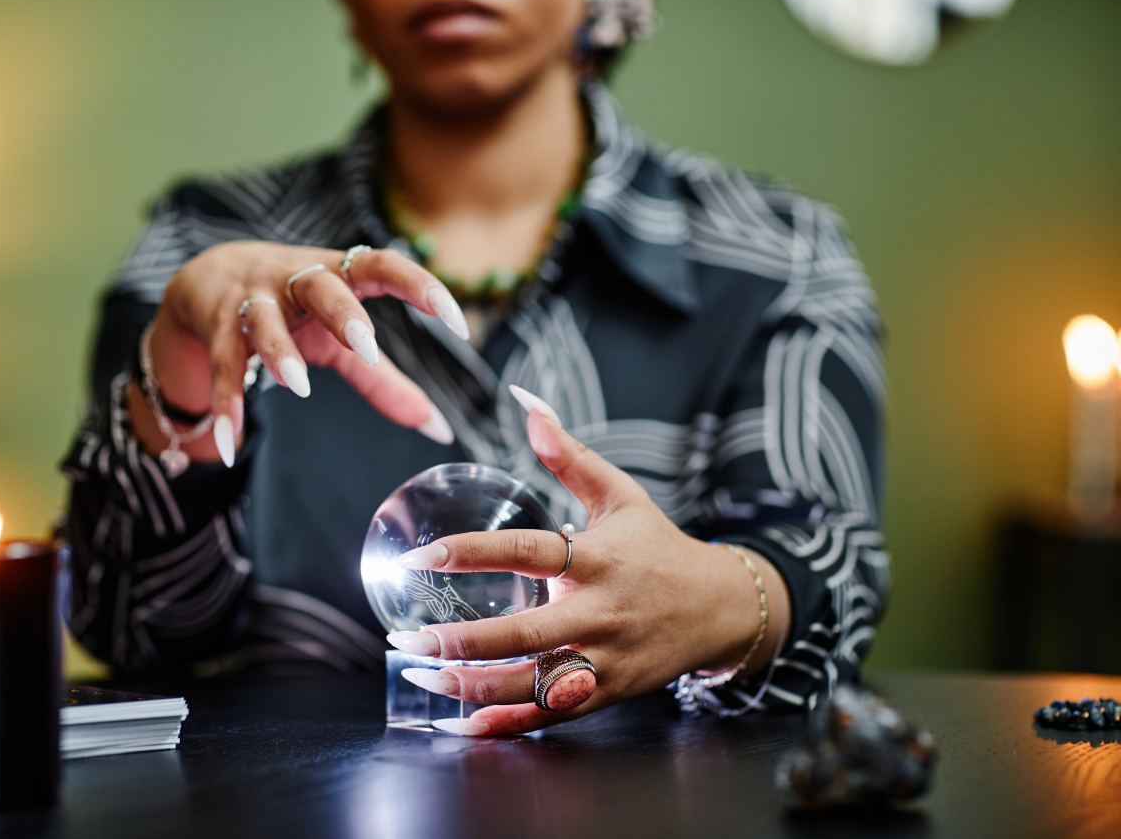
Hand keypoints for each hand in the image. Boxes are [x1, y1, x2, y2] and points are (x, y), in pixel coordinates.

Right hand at [130, 242, 468, 464]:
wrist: (207, 277)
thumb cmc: (293, 309)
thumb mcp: (339, 339)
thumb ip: (384, 380)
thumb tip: (439, 430)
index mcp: (338, 274)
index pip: (386, 266)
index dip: (423, 288)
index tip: (459, 324)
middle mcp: (295, 279)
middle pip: (322, 286)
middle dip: (344, 312)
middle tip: (367, 347)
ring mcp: (252, 300)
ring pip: (264, 320)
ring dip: (280, 351)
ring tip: (298, 386)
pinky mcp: (217, 327)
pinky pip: (222, 364)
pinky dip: (226, 401)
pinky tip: (229, 443)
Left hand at [387, 385, 791, 735]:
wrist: (720, 608)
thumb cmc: (658, 547)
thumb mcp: (620, 494)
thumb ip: (568, 454)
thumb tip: (527, 402)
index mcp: (597, 559)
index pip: (528, 553)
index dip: (472, 554)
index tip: (422, 557)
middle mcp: (601, 613)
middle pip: (525, 635)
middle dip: (462, 641)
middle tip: (406, 638)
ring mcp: (605, 660)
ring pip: (533, 685)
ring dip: (473, 687)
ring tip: (422, 675)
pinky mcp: (607, 693)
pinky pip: (552, 716)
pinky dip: (507, 724)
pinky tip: (462, 723)